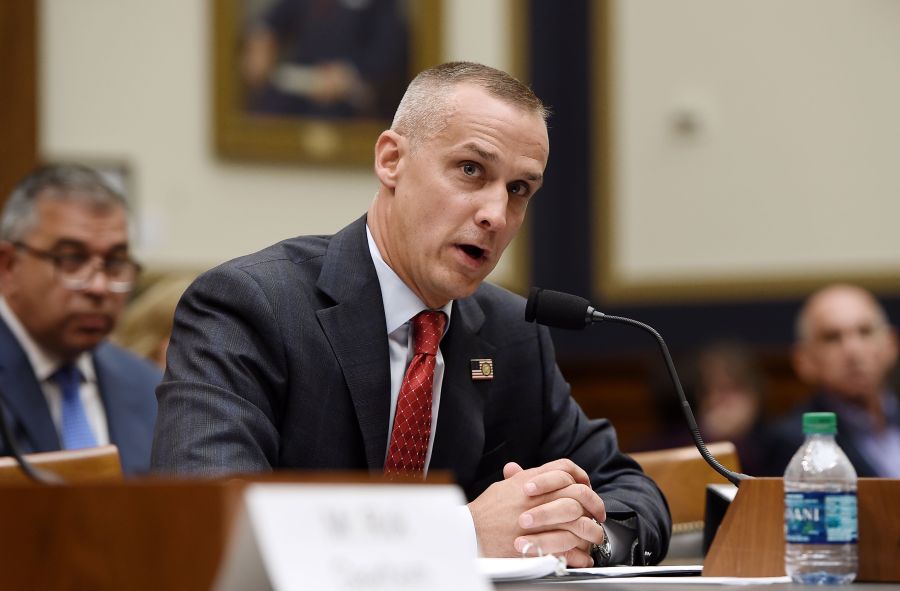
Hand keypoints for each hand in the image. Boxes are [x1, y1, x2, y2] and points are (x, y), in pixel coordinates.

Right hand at [467, 459, 605, 565]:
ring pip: (578, 522)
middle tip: (598, 513)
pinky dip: (579, 554)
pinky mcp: (539, 544)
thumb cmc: (484, 512)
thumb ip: (520, 478)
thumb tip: (527, 470)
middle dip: (594, 503)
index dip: (580, 476)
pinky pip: (568, 548)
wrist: (470, 534)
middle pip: (578, 493)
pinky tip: (583, 555)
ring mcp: (540, 521)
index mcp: (530, 481)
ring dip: (591, 530)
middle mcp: (537, 498)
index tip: (586, 487)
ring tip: (595, 536)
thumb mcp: (503, 488)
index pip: (564, 469)